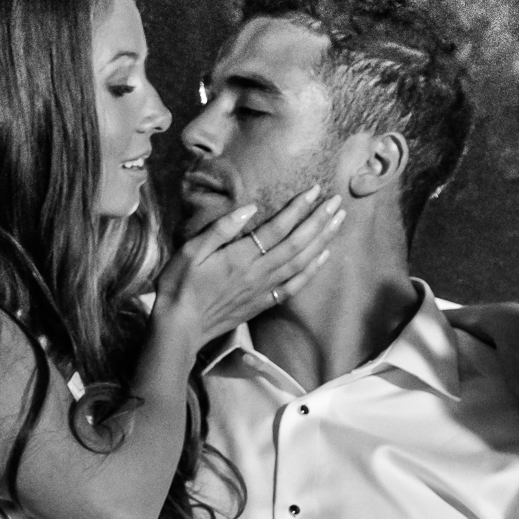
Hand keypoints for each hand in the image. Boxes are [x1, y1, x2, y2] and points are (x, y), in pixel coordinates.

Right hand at [151, 187, 345, 351]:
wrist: (180, 329)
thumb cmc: (179, 286)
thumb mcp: (190, 251)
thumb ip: (220, 229)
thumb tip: (250, 208)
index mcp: (241, 257)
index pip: (277, 227)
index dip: (298, 208)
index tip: (314, 190)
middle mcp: (259, 273)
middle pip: (297, 243)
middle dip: (319, 220)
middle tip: (337, 201)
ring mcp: (264, 290)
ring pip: (302, 262)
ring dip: (323, 240)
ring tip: (339, 221)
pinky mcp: (264, 304)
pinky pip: (295, 286)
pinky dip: (313, 270)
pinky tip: (324, 256)